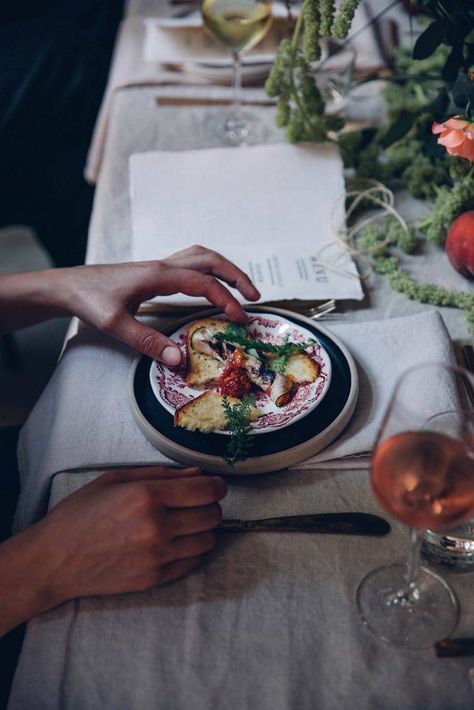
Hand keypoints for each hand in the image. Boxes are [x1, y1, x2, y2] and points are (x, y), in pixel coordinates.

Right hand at [39, 467, 226, 600]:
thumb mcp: (115, 479)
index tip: (214, 485)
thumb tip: (197, 473)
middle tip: (197, 503)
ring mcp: (158, 556)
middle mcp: (157, 527)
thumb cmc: (80, 514)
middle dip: (210, 505)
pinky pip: (193, 562)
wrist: (54, 560)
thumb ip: (160, 474)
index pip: (206, 490)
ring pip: (207, 540)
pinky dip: (191, 550)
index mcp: (147, 496)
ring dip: (203, 529)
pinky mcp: (155, 579)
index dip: (217, 485)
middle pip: (212, 516)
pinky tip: (174, 542)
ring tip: (184, 523)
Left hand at [61, 245, 259, 363]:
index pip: (204, 283)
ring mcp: (160, 267)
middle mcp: (163, 266)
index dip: (226, 300)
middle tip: (255, 297)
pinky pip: (191, 264)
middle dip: (236, 275)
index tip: (240, 320)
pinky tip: (212, 287)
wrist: (69, 286)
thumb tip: (180, 359)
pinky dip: (210, 271)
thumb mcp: (115, 325)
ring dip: (225, 269)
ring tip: (243, 289)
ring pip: (202, 257)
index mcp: (159, 275)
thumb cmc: (90, 301)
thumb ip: (148, 342)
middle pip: (210, 260)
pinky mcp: (156, 272)